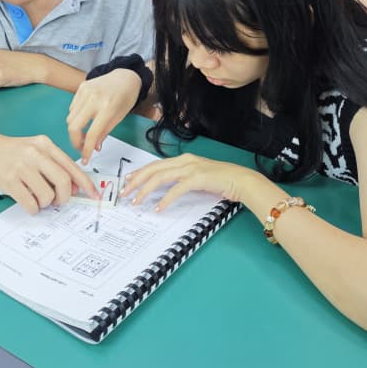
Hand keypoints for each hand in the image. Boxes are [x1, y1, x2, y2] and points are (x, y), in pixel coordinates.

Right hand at [0, 134, 97, 214]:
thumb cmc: (8, 151)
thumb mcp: (33, 149)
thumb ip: (52, 164)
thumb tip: (73, 187)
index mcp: (45, 145)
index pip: (72, 167)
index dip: (86, 184)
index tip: (94, 196)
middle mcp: (36, 153)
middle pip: (64, 182)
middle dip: (64, 198)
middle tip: (57, 201)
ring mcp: (22, 166)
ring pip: (47, 195)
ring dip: (45, 204)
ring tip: (37, 199)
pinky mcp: (9, 180)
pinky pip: (30, 203)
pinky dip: (32, 209)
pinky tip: (27, 203)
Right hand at [66, 69, 141, 162]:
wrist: (126, 76)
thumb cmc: (126, 98)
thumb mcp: (119, 117)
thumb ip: (105, 133)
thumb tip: (94, 148)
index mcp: (108, 108)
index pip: (91, 133)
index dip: (86, 149)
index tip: (85, 159)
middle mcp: (94, 98)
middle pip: (73, 126)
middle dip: (75, 141)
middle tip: (81, 147)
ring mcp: (86, 91)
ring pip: (70, 118)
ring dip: (75, 129)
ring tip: (85, 132)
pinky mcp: (81, 87)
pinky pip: (72, 108)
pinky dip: (75, 117)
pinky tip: (85, 117)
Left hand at [122, 154, 259, 211]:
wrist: (242, 180)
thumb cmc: (222, 181)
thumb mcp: (197, 177)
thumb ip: (182, 180)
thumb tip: (165, 190)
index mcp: (184, 159)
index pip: (155, 165)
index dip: (140, 173)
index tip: (128, 181)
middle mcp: (185, 161)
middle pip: (153, 169)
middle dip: (136, 181)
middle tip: (124, 193)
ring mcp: (191, 168)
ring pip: (160, 177)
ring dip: (146, 190)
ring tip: (137, 201)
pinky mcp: (198, 178)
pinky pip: (176, 189)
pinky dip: (165, 199)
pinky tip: (159, 208)